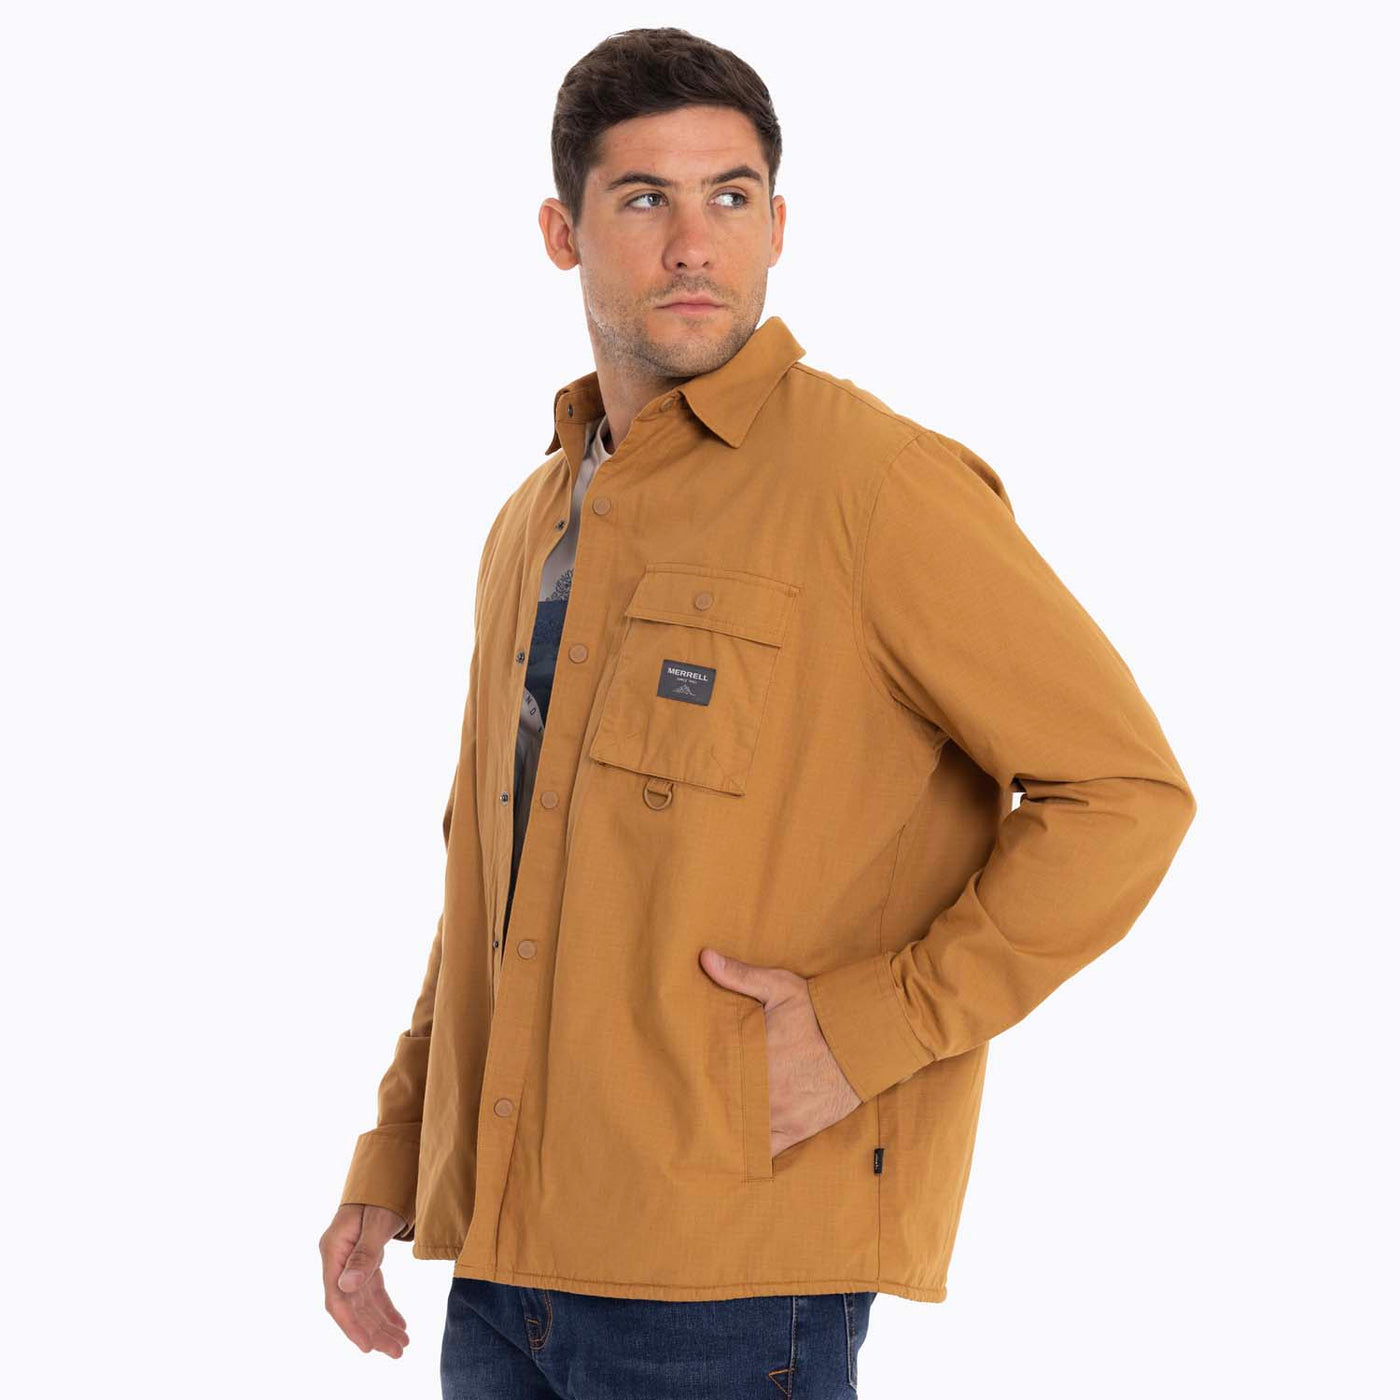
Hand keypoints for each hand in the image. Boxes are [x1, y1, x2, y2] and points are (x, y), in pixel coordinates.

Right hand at [320, 1203, 410, 1357]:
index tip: (368, 1347)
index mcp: (334, 1250)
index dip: (352, 1325)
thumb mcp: (377, 1221)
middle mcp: (338, 1259)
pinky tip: (400, 1324)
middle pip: (353, 1304)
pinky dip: (386, 1308)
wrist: (387, 1173)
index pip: (338, 1297)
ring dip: (382, 1323)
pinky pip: (373, 1291)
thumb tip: (347, 1286)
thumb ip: (364, 1254)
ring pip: (364, 1301)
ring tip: (403, 1344)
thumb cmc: (381, 1194)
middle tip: (399, 1351)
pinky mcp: (364, 1260)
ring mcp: (349, 1261)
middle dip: (375, 1330)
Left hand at [699, 947, 861, 1157]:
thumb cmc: (819, 1012)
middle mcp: (768, 1093)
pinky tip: (733, 1152)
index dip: (694, 1082)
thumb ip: (740, 976)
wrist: (866, 1041)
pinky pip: (768, 1149)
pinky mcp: (799, 1130)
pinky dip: (751, 1150)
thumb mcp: (780, 987)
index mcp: (758, 1058)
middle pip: (725, 1109)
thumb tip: (704, 957)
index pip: (715, 1077)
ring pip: (743, 1133)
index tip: (678, 1081)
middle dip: (706, 1108)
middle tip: (683, 1108)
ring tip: (703, 1131)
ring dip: (727, 1131)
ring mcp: (783, 1115)